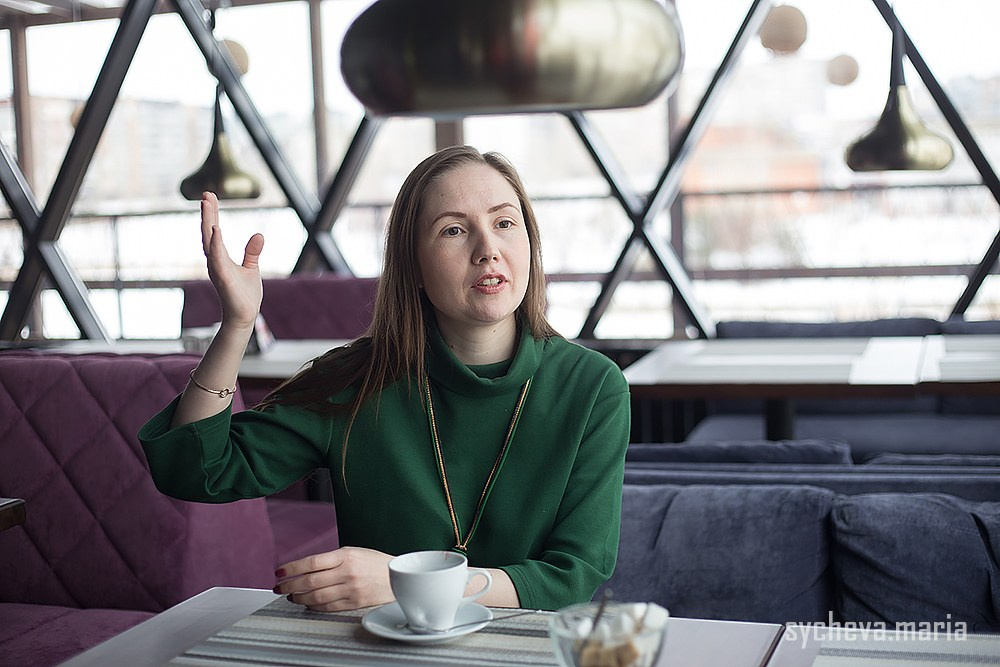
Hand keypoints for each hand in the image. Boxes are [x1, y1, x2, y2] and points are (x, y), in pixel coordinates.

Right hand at [200, 191, 264, 330]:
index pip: (213, 231)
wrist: (245, 315)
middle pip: (208, 232)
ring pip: (210, 242)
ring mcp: (217, 269)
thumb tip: (258, 234)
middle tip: (206, 193)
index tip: (209, 196)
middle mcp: (215, 261)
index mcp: (220, 257)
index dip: (211, 214)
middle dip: (207, 213)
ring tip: (207, 204)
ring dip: (207, 222)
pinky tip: (215, 230)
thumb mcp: (252, 268)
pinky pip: (217, 258)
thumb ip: (252, 252)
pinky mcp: (223, 278)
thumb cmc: (245, 294)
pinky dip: (216, 244)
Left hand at [273, 547, 394, 611]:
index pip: (311, 562)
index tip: (280, 571)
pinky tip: (308, 604)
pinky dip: (314, 606)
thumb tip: (306, 568)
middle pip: (310, 581)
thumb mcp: (354, 552)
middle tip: (280, 587)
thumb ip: (332, 559)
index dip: (292, 567)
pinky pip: (328, 607)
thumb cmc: (375, 563)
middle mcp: (347, 572)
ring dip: (299, 597)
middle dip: (290, 585)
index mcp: (345, 556)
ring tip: (292, 596)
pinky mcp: (354, 603)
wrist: (396, 577)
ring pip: (316, 596)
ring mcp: (350, 589)